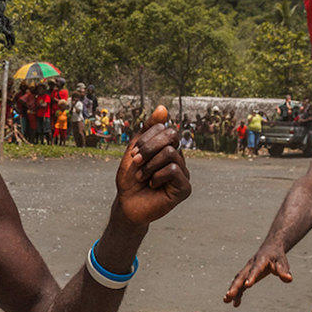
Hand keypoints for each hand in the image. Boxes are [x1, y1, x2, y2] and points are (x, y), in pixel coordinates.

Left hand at [115, 106, 190, 224]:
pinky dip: (157, 175)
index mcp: (167, 148)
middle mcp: (178, 158)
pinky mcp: (185, 187)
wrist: (126, 204)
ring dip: (150, 164)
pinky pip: (174, 169)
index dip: (146, 138)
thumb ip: (148, 129)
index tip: (134, 153)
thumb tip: (163, 108)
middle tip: (136, 161)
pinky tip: (153, 185)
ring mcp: (183, 173)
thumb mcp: (135, 149)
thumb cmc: (130, 178)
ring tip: (142, 176)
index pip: (163, 128)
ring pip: (171, 152)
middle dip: (149, 147)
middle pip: (171, 136)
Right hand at [223, 244, 291, 306]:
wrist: (270, 249)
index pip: (255, 270)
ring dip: (232, 290)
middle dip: (235, 286)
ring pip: (237, 280)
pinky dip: (237, 293)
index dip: (251, 277)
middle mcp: (250, 265)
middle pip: (241, 276)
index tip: (247, 286)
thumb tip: (289, 279)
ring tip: (226, 300)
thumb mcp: (282, 262)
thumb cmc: (277, 257)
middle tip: (229, 295)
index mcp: (260, 261)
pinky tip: (235, 304)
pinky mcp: (247, 276)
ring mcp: (247, 270)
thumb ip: (284, 271)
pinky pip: (240, 285)